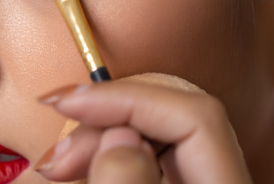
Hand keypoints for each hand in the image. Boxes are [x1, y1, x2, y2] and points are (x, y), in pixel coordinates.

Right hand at [36, 73, 252, 183]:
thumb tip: (119, 136)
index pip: (194, 116)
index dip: (125, 98)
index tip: (67, 104)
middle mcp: (218, 180)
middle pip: (169, 116)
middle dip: (103, 120)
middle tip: (56, 152)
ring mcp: (194, 182)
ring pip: (149, 134)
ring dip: (94, 139)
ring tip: (55, 166)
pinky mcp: (169, 183)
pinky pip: (140, 156)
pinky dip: (100, 156)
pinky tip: (72, 167)